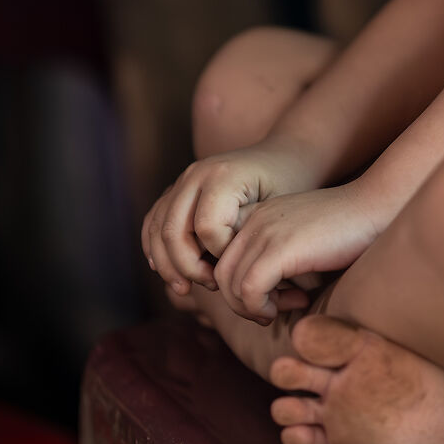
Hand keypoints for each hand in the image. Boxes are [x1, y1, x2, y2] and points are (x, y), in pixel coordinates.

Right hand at [142, 142, 324, 296]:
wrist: (284, 155)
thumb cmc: (290, 184)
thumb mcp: (281, 208)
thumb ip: (252, 236)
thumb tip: (231, 274)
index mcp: (224, 175)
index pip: (207, 228)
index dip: (220, 255)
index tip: (240, 264)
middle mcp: (197, 173)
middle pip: (173, 230)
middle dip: (187, 266)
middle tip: (210, 285)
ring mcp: (184, 178)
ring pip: (157, 227)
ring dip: (166, 263)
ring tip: (185, 288)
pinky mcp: (178, 188)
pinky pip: (154, 220)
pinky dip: (154, 247)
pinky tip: (166, 271)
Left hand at [213, 183, 395, 322]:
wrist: (374, 207)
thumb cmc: (347, 229)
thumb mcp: (300, 240)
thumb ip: (277, 259)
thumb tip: (259, 299)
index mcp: (255, 217)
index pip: (224, 262)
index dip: (242, 288)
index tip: (275, 296)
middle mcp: (253, 221)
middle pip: (221, 276)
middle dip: (244, 303)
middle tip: (276, 310)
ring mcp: (264, 232)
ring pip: (231, 286)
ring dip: (255, 308)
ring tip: (288, 306)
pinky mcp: (279, 248)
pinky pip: (250, 290)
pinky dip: (265, 306)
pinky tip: (297, 301)